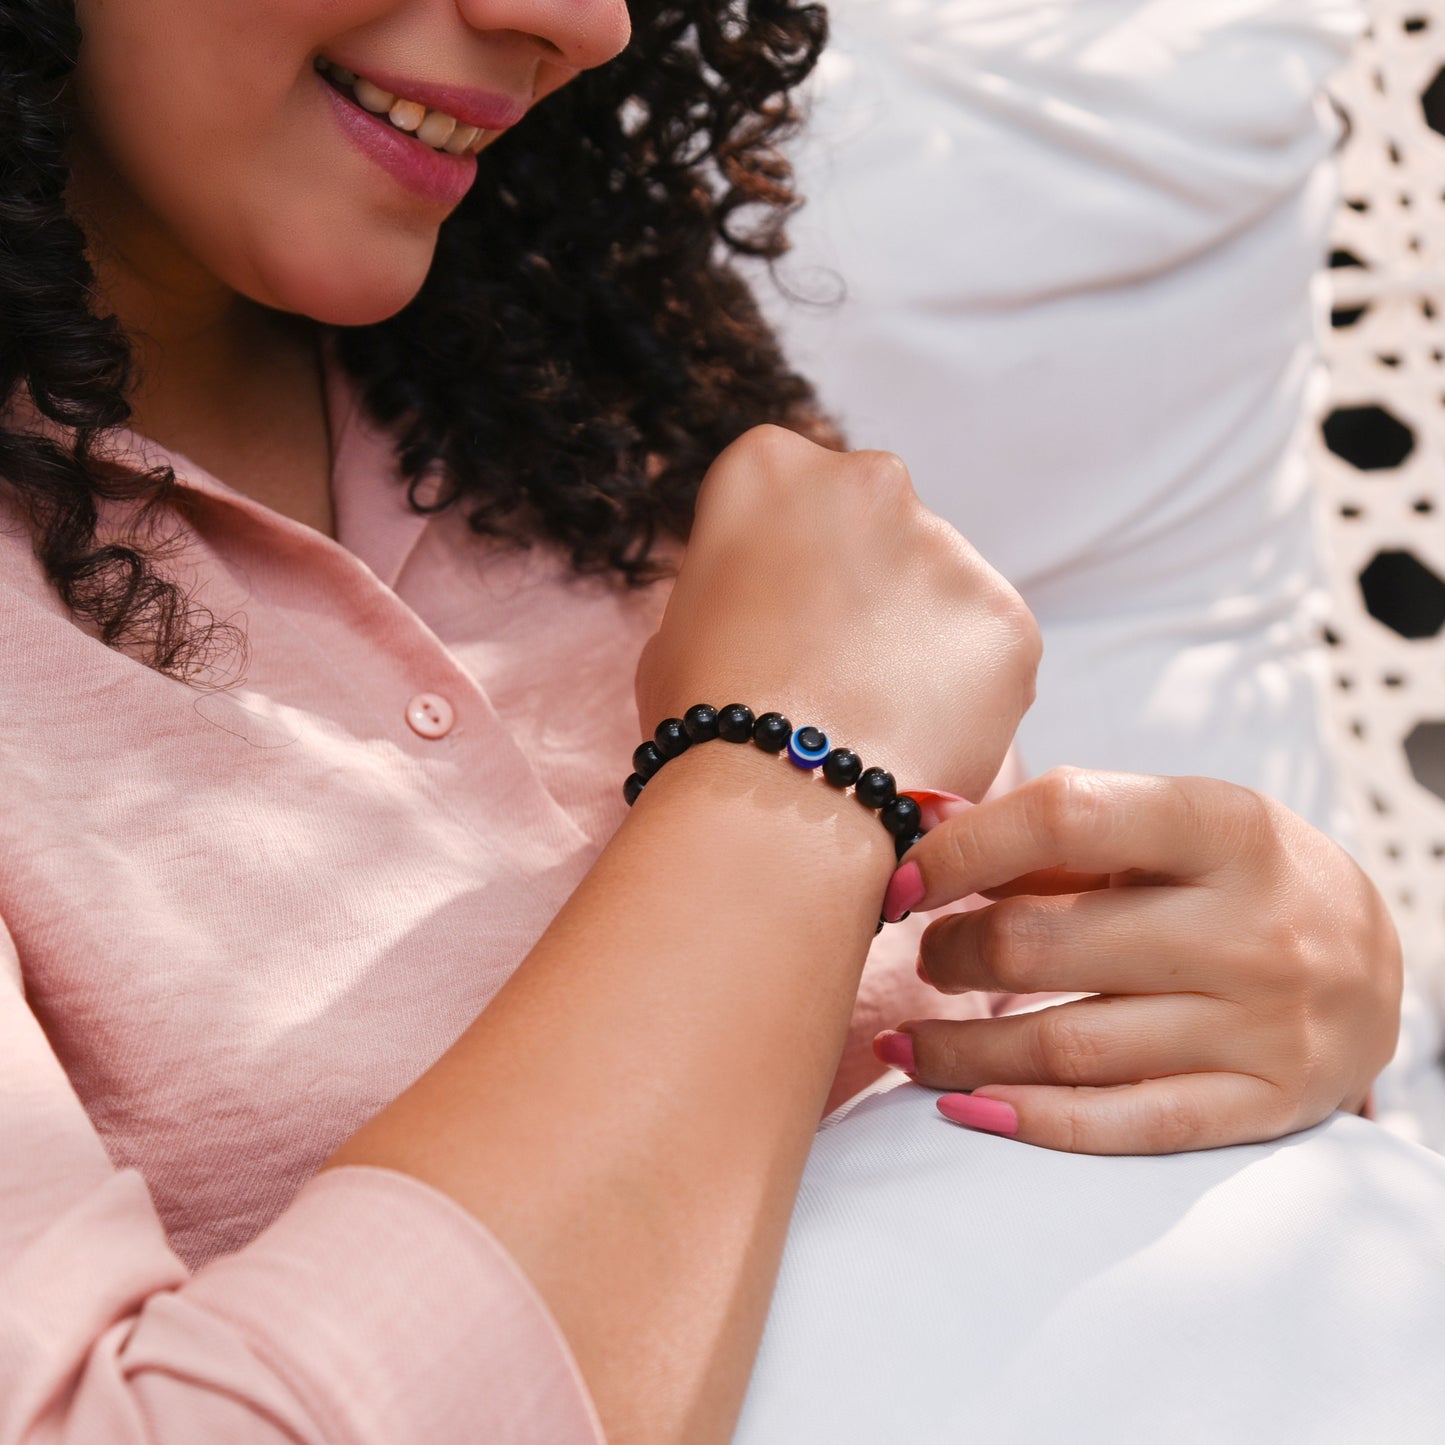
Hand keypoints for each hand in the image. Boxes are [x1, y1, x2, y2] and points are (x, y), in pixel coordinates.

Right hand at [636, 426, 1039, 799]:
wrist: (776, 804)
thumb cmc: (706, 721)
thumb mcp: (677, 626)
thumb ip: (739, 588)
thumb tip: (772, 610)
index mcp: (770, 467)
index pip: (787, 494)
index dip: (783, 563)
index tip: (777, 618)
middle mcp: (869, 480)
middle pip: (874, 526)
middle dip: (862, 585)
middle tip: (835, 671)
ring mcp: (947, 546)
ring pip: (938, 588)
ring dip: (916, 638)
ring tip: (876, 719)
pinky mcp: (1006, 617)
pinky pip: (985, 650)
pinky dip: (963, 692)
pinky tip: (918, 737)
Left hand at [876, 768, 1402, 1152]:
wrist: (1375, 958)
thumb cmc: (1232, 875)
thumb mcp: (1167, 827)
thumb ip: (1055, 832)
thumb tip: (923, 830)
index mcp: (1225, 826)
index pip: (1067, 815)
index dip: (961, 849)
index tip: (900, 881)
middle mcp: (1251, 927)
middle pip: (1047, 941)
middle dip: (954, 954)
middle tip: (929, 958)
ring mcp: (1263, 1025)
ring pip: (1068, 1046)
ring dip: (960, 1050)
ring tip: (908, 1044)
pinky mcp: (1263, 1104)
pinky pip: (1123, 1123)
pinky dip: (1028, 1120)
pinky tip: (962, 1106)